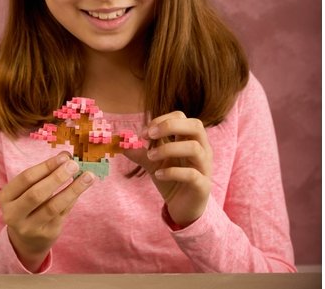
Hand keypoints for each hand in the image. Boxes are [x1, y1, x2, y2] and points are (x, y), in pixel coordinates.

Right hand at [0, 152, 94, 270]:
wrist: (26, 240)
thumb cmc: (28, 204)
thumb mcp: (27, 189)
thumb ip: (44, 173)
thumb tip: (66, 156)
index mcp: (6, 197)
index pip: (26, 178)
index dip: (46, 166)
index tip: (64, 157)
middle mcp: (14, 214)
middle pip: (36, 194)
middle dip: (57, 177)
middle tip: (74, 165)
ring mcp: (30, 227)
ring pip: (52, 207)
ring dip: (72, 189)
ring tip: (88, 176)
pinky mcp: (46, 235)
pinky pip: (63, 213)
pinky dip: (73, 198)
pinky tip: (82, 188)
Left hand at [124, 112, 212, 227]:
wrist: (182, 208)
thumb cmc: (171, 179)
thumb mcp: (153, 162)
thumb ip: (139, 152)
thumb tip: (120, 142)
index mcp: (190, 138)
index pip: (181, 117)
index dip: (162, 120)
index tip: (144, 133)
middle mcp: (202, 149)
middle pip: (195, 125)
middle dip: (170, 126)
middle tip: (149, 135)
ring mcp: (204, 166)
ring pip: (194, 148)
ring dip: (168, 149)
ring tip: (150, 156)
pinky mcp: (203, 185)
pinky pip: (191, 174)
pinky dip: (172, 172)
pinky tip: (158, 175)